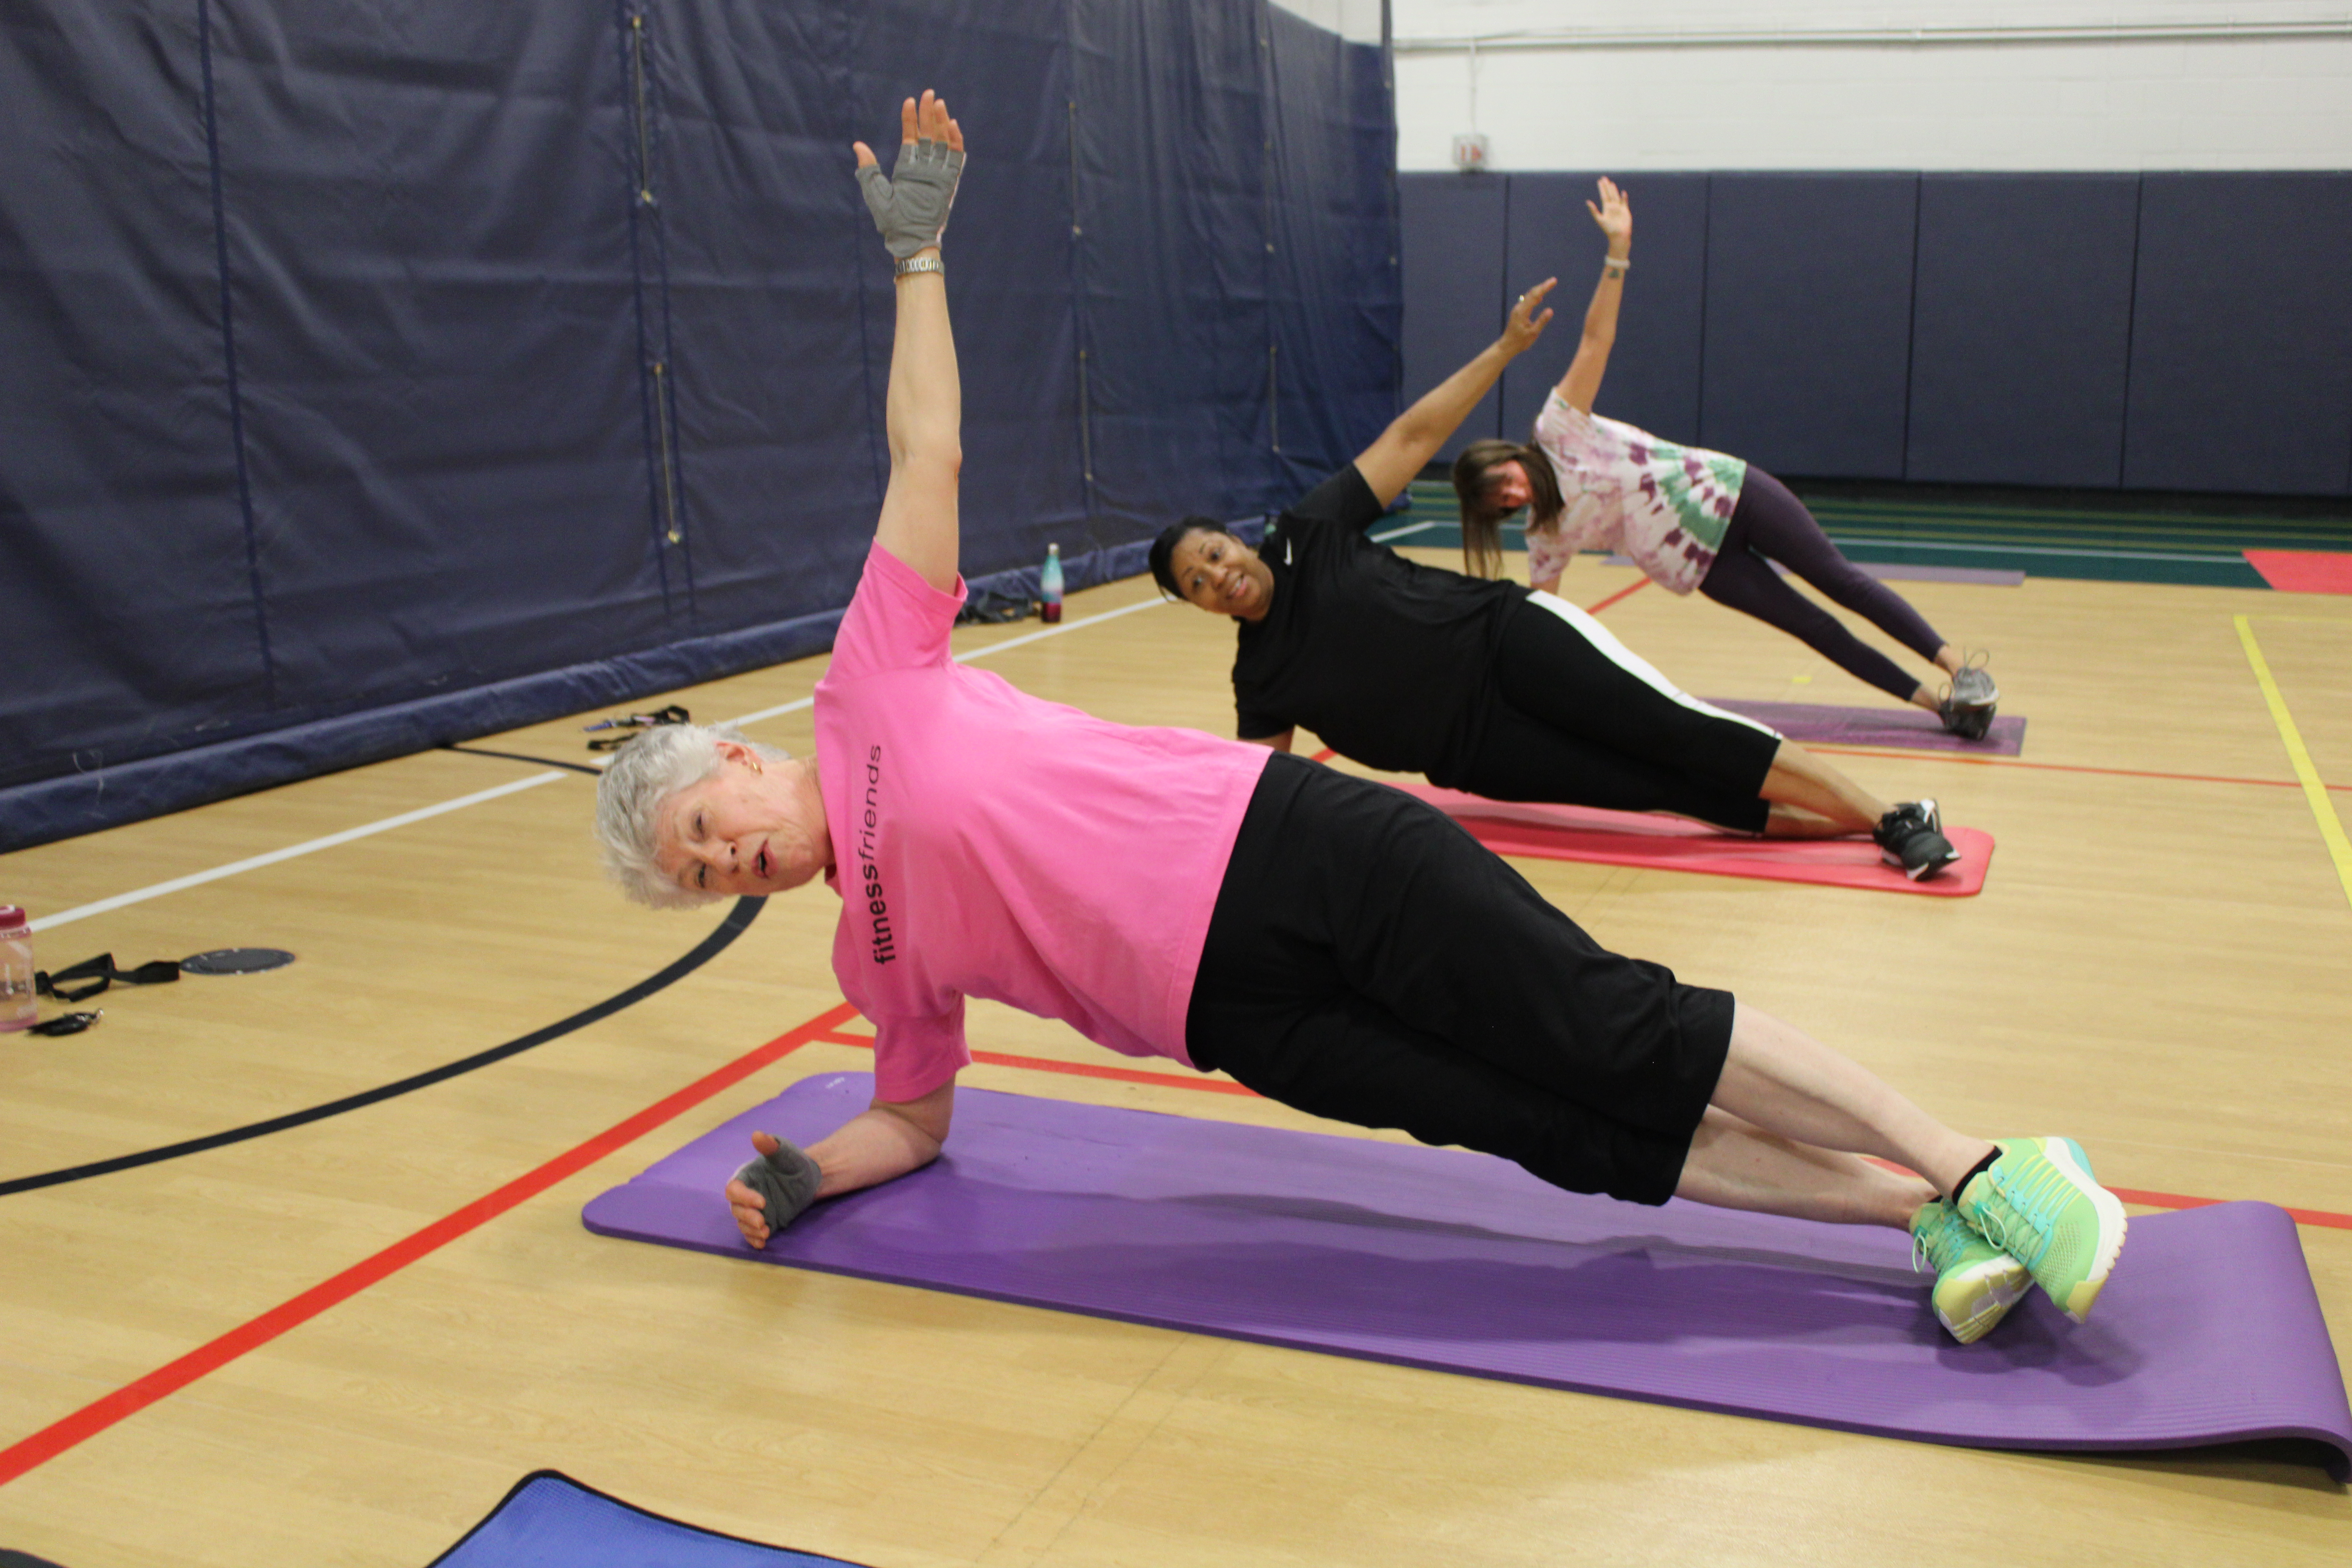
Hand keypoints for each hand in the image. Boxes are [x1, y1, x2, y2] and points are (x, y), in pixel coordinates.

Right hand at [724, 1129, 821, 1248]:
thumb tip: (757, 1135)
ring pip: (742, 1223)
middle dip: (747, 1216)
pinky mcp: (763, 1221)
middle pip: (736, 1209)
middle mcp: (745, 1195)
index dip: (744, 1197)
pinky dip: (754, 1239)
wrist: (809, 1178)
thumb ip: (770, 1146)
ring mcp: (753, 1210)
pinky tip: (763, 1243)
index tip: (762, 1202)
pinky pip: (752, 1233)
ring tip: (765, 1232)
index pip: (734, 1189)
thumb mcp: (784, 1153)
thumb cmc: (793, 1162)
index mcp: (745, 1177)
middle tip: (762, 1221)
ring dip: (750, 1230)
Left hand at [853, 90, 965, 260]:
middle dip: (928, 113)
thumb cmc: (891, 222)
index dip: (910, 119)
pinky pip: (955, 159)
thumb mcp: (875, 193)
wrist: (909, 240)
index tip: (909, 101)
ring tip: (939, 103)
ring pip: (942, 142)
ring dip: (941, 122)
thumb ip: (868, 169)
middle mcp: (924, 168)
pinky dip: (955, 142)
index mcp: (907, 168)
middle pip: (929, 134)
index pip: (911, 137)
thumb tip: (858, 145)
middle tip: (929, 93)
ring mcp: (937, 174)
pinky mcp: (949, 183)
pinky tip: (952, 125)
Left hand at [1501, 277, 1556, 354]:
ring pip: (1529, 296)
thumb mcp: (1533, 333)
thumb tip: (1550, 310)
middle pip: (1532, 293)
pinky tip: (1540, 297)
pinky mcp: (1518, 312)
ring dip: (1539, 290)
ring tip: (1549, 285)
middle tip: (1553, 280)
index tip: (1553, 281)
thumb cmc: (1520, 341)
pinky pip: (1527, 301)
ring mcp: (1518, 309)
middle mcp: (1519, 308)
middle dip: (1543, 286)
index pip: (1535, 296)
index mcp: (1522, 311)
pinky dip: (1535, 296)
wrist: (1507, 345)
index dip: (1544, 287)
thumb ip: (1541, 321)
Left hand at [1587, 176, 1630, 256]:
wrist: (1619, 235)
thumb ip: (1593, 210)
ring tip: (1611, 183)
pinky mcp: (1625, 211)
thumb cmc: (1608, 229)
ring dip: (1614, 190)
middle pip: (1609, 194)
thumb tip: (1587, 201)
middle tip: (1604, 178)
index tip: (1599, 181)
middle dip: (1607, 187)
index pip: (1603, 196)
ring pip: (1616, 196)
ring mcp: (1619, 208)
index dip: (1601, 188)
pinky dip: (1624, 197)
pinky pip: (1624, 202)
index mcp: (1606, 208)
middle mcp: (1612, 207)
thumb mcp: (1599, 219)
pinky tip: (1623, 192)